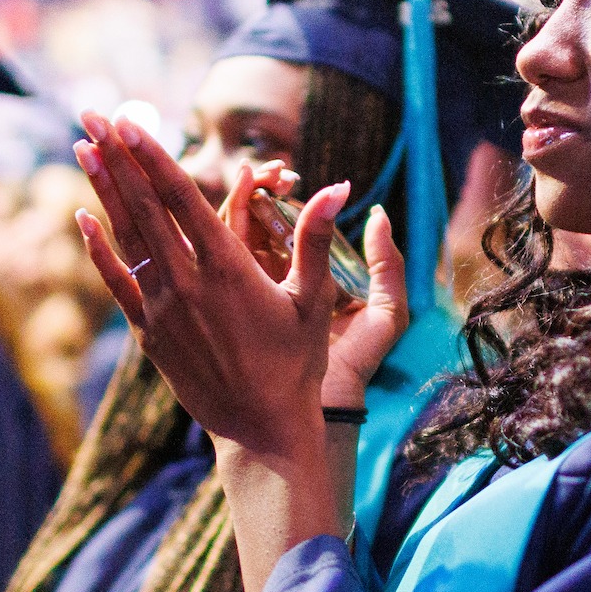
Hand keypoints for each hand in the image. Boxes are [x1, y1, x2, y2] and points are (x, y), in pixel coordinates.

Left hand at [72, 111, 335, 459]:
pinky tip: (81, 218)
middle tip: (93, 113)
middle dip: (118, 156)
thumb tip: (339, 186)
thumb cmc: (296, 365)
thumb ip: (316, 238)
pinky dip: (98, 249)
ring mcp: (163, 308)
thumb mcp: (314, 300)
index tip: (128, 121)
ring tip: (82, 147)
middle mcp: (187, 282)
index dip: (152, 155)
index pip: (181, 196)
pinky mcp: (150, 334)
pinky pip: (117, 282)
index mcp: (227, 267)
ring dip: (103, 189)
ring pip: (126, 237)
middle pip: (143, 206)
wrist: (262, 430)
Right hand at [209, 161, 408, 409]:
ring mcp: (238, 296)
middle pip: (252, 221)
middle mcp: (269, 281)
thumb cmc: (348, 367)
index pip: (287, 220)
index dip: (282, 192)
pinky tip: (201, 218)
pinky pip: (202, 268)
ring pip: (222, 239)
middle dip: (256, 192)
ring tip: (242, 186)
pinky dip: (201, 240)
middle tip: (264, 175)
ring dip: (229, 207)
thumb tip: (378, 213)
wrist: (313, 417)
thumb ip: (389, 267)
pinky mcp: (214, 313)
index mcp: (305, 275)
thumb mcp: (383, 315)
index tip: (287, 175)